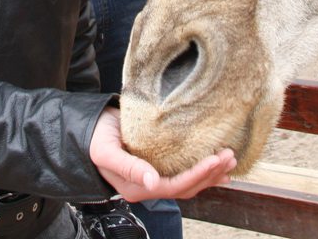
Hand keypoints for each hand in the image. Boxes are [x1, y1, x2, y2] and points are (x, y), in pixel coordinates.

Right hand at [88, 107, 235, 201]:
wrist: (87, 129)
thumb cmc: (94, 139)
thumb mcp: (107, 151)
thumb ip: (129, 167)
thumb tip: (153, 182)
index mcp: (138, 187)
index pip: (176, 186)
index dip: (198, 174)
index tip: (215, 159)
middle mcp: (150, 186)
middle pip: (187, 187)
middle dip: (211, 173)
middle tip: (229, 156)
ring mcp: (155, 177)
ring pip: (189, 182)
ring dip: (211, 173)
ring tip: (229, 160)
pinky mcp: (159, 166)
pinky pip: (184, 173)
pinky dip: (202, 170)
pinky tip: (216, 166)